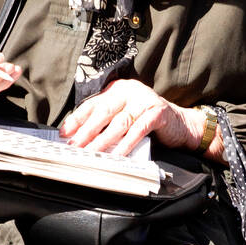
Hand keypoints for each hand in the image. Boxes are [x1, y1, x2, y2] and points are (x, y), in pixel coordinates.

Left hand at [59, 79, 201, 156]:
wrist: (181, 124)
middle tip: (74, 146)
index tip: (64, 133)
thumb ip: (106, 122)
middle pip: (103, 112)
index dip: (77, 119)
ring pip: (119, 122)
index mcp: (117, 89)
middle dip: (86, 131)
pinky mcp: (157, 113)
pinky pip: (138, 130)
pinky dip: (126, 144)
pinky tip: (116, 154)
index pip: (92, 104)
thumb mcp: (124, 117)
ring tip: (91, 153)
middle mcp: (129, 91)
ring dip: (103, 140)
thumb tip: (79, 137)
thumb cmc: (147, 121)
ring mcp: (144, 100)